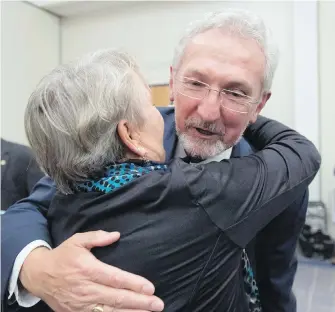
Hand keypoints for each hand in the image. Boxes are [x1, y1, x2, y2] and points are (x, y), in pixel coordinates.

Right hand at [20, 231, 163, 311]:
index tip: (150, 287)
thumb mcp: (77, 241)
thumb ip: (97, 237)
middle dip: (139, 302)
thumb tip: (117, 235)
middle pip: (117, 298)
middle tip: (158, 304)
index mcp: (88, 269)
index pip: (115, 278)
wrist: (39, 275)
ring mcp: (81, 304)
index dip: (133, 284)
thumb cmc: (62, 256)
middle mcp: (86, 289)